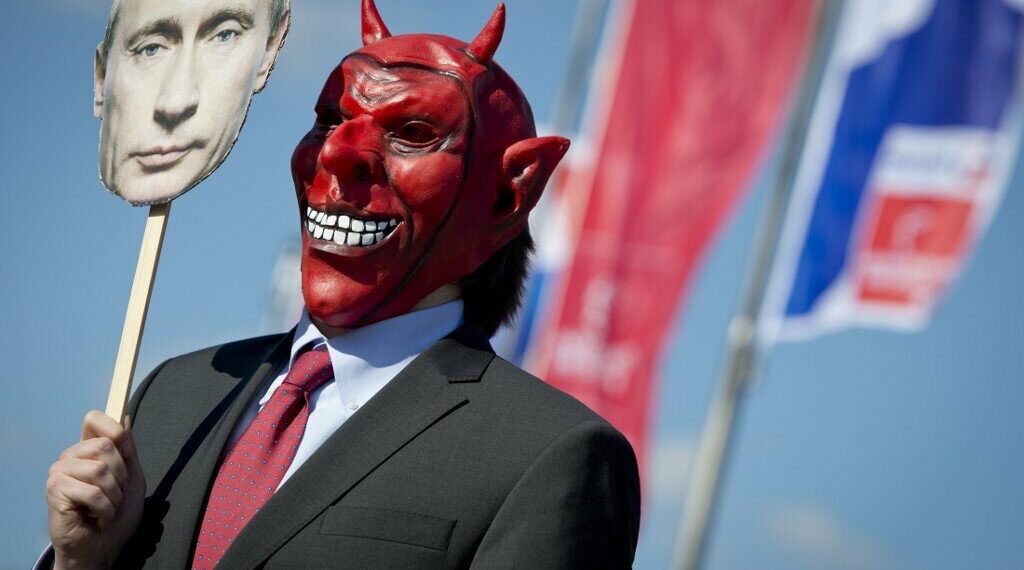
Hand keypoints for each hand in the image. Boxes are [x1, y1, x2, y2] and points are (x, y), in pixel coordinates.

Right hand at [46, 411, 144, 569]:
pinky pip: (93, 492)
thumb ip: (128, 450)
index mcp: (87, 450)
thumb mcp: (131, 479)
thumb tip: (124, 416)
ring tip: (105, 508)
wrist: (102, 547)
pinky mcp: (54, 490)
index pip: (94, 419)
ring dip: (114, 497)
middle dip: (121, 476)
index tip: (126, 454)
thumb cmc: (116, 516)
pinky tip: (97, 519)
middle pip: (106, 445)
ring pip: (101, 470)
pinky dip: (105, 510)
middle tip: (113, 495)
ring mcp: (59, 472)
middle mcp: (70, 457)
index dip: (117, 433)